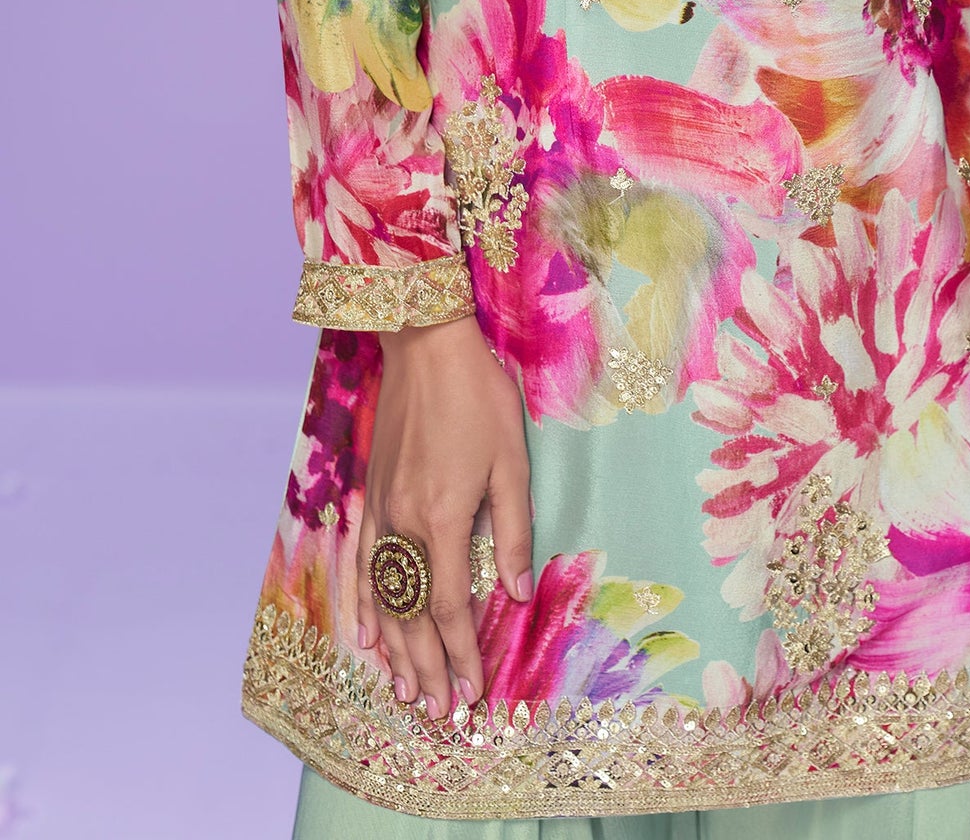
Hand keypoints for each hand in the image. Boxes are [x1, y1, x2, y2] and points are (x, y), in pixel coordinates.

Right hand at [356, 311, 532, 718]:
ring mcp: (381, 513)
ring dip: (395, 649)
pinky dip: (363, 605)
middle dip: (429, 667)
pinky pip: (362, 564)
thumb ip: (513, 530)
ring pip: (384, 598)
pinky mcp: (370, 497)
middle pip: (413, 614)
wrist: (426, 347)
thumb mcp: (512, 461)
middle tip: (440, 712)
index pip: (453, 607)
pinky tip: (365, 633)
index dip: (463, 654)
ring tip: (405, 690)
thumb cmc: (478, 397)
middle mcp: (405, 525)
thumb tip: (518, 592)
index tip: (473, 693)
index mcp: (444, 520)